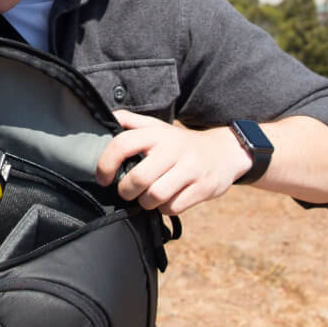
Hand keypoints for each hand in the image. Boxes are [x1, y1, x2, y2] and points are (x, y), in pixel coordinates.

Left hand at [95, 110, 251, 214]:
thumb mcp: (157, 127)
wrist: (224, 152)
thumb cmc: (179, 143)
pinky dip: (164, 208)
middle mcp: (174, 148)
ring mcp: (191, 168)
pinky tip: (167, 200)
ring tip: (148, 196)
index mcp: (157, 133)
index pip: (123, 144)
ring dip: (146, 202)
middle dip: (127, 191)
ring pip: (155, 196)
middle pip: (139, 178)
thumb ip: (129, 121)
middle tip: (128, 192)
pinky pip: (173, 207)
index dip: (106, 163)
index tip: (103, 178)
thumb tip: (104, 118)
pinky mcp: (204, 187)